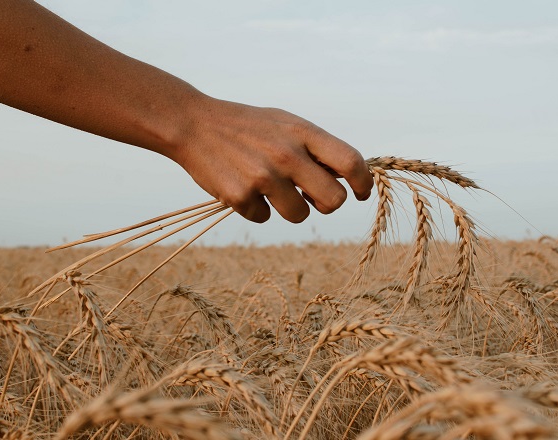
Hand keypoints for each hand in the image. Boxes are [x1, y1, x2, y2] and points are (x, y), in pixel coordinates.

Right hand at [165, 96, 373, 222]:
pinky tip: (243, 187)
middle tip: (312, 198)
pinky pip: (264, 218)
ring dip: (291, 209)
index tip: (361, 193)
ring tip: (271, 189)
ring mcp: (263, 177)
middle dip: (326, 204)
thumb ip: (314, 148)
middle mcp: (287, 155)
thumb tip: (344, 179)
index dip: (363, 182)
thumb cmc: (246, 126)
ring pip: (300, 215)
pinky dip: (256, 209)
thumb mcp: (284, 123)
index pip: (350, 162)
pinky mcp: (240, 197)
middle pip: (333, 200)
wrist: (194, 124)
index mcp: (302, 133)